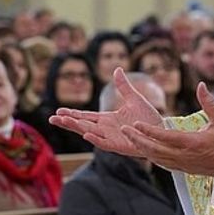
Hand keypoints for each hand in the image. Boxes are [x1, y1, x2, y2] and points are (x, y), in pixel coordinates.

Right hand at [48, 67, 162, 156]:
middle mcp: (106, 129)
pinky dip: (96, 139)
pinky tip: (86, 134)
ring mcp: (112, 138)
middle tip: (52, 119)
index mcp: (107, 119)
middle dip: (67, 122)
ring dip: (77, 128)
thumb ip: (124, 86)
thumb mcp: (134, 98)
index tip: (58, 112)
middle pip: (82, 125)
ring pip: (90, 133)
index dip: (72, 114)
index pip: (85, 116)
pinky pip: (105, 143)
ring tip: (63, 122)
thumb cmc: (148, 117)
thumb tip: (117, 69)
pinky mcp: (120, 145)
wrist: (162, 131)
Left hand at [119, 81, 213, 176]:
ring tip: (130, 139)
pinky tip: (147, 151)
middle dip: (138, 140)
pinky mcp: (186, 170)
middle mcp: (185, 156)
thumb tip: (202, 85)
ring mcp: (185, 165)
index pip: (165, 137)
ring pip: (158, 158)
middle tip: (124, 130)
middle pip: (155, 150)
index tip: (135, 124)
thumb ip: (209, 102)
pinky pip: (165, 164)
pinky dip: (154, 157)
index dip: (148, 131)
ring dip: (143, 149)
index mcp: (192, 143)